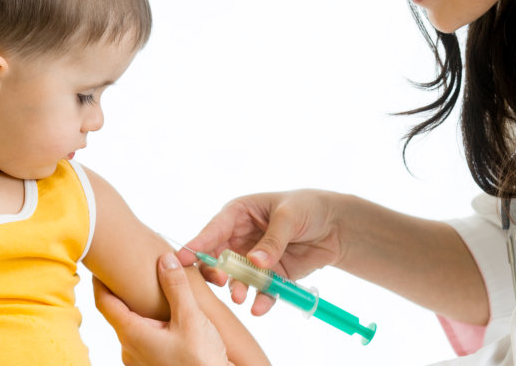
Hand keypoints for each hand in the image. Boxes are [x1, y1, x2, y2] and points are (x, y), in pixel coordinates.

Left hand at [94, 255, 229, 365]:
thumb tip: (165, 260)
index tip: (99, 266)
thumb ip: (176, 287)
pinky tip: (167, 321)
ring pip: (132, 329)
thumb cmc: (200, 360)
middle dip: (126, 294)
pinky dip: (150, 326)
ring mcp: (138, 361)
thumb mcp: (191, 318)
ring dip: (140, 312)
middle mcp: (129, 349)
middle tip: (134, 274)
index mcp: (132, 334)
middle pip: (118, 315)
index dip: (99, 282)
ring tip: (155, 296)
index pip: (104, 303)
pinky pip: (143, 341)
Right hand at [180, 190, 345, 316]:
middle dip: (216, 272)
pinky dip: (260, 300)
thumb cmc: (308, 208)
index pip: (213, 230)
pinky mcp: (270, 276)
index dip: (197, 244)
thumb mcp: (289, 217)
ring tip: (239, 297)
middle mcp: (240, 238)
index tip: (180, 258)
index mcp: (238, 214)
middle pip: (218, 259)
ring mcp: (253, 260)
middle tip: (220, 282)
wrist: (336, 225)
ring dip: (236, 288)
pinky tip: (259, 308)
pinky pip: (261, 291)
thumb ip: (272, 240)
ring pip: (237, 278)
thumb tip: (255, 262)